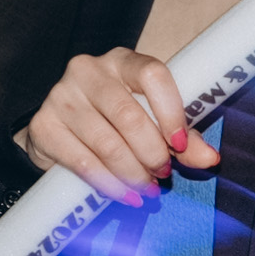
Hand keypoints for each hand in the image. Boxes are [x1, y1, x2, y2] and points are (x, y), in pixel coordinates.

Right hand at [23, 48, 209, 200]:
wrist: (58, 132)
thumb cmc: (113, 121)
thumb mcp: (151, 121)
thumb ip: (182, 137)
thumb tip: (210, 159)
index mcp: (122, 61)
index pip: (152, 74)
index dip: (171, 112)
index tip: (180, 144)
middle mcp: (88, 71)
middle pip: (129, 115)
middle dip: (152, 152)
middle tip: (163, 173)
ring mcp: (61, 96)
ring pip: (107, 143)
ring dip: (133, 173)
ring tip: (147, 188)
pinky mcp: (44, 126)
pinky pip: (83, 162)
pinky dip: (110, 184)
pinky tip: (125, 194)